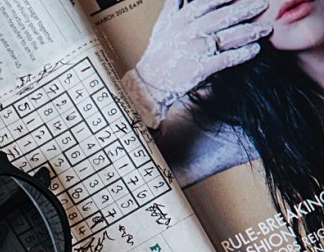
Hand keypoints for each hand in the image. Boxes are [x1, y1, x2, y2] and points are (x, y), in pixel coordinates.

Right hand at [123, 0, 271, 127]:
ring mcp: (196, 51)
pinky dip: (242, 54)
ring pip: (227, 37)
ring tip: (265, 29)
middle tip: (263, 5)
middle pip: (223, 17)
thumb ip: (173, 7)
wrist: (148, 83)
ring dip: (249, 32)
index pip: (207, 3)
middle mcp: (190, 33)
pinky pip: (226, 59)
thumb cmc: (158, 53)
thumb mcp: (162, 26)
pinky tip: (254, 50)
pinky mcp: (200, 69)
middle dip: (245, 10)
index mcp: (181, 20)